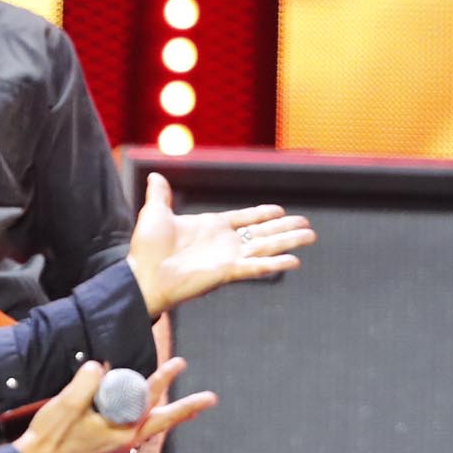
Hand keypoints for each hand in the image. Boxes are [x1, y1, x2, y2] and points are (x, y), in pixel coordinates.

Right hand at [15, 357, 211, 452]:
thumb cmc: (52, 437)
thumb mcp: (67, 406)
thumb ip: (86, 383)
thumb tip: (101, 367)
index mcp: (123, 432)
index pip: (150, 401)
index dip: (164, 381)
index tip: (178, 364)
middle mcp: (125, 437)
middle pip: (161, 418)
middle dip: (185, 407)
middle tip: (211, 398)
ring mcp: (118, 439)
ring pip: (149, 421)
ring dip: (168, 409)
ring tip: (191, 406)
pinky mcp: (108, 438)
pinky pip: (133, 421)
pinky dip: (144, 411)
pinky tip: (145, 404)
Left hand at [124, 172, 314, 315]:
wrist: (143, 276)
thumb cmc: (146, 250)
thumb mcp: (155, 214)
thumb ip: (160, 195)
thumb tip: (155, 176)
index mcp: (212, 227)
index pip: (244, 218)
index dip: (262, 214)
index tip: (280, 210)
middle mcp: (225, 243)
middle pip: (263, 232)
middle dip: (285, 228)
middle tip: (307, 225)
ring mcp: (228, 257)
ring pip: (266, 247)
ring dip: (288, 241)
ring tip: (310, 236)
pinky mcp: (227, 272)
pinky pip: (256, 267)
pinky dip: (274, 264)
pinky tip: (293, 261)